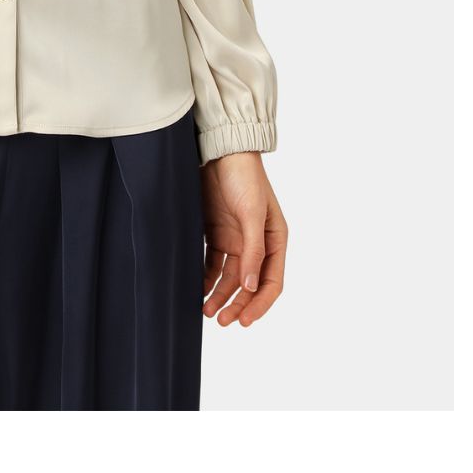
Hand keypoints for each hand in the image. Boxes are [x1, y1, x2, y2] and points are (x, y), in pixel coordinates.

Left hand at [200, 151, 286, 326]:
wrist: (220, 151)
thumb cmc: (244, 177)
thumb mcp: (251, 214)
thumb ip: (253, 251)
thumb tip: (251, 287)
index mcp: (275, 240)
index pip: (271, 282)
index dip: (258, 304)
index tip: (243, 321)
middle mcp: (256, 243)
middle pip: (248, 284)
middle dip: (236, 304)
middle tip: (221, 321)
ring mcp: (235, 239)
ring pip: (229, 277)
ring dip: (219, 294)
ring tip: (206, 310)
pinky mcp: (215, 232)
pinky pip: (212, 262)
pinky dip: (206, 277)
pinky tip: (197, 288)